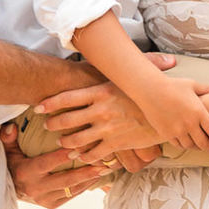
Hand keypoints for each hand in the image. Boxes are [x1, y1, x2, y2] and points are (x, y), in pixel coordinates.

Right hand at [0, 121, 107, 207]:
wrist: (8, 189)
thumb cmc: (11, 164)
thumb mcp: (7, 151)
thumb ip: (8, 138)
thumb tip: (11, 127)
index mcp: (26, 173)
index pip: (47, 163)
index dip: (62, 156)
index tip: (79, 148)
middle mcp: (36, 188)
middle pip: (65, 180)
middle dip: (85, 172)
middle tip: (102, 164)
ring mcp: (44, 199)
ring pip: (71, 189)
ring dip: (89, 180)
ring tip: (105, 170)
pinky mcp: (51, 205)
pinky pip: (71, 196)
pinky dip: (84, 187)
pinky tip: (95, 177)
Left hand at [35, 80, 159, 157]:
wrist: (170, 111)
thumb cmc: (150, 91)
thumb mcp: (131, 76)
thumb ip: (116, 69)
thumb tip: (109, 51)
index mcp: (101, 91)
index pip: (66, 98)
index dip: (49, 103)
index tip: (38, 107)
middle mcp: (100, 110)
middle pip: (66, 120)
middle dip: (53, 124)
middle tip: (48, 126)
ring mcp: (107, 128)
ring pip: (76, 139)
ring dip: (66, 142)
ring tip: (62, 143)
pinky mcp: (116, 144)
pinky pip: (93, 153)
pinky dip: (84, 156)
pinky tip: (80, 157)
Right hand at [134, 77, 208, 152]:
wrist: (149, 89)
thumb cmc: (172, 85)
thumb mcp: (193, 84)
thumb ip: (208, 88)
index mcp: (198, 112)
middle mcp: (189, 124)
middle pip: (203, 143)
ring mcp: (176, 130)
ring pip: (190, 146)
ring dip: (197, 147)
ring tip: (201, 146)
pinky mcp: (166, 133)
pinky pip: (178, 144)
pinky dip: (184, 145)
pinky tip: (187, 142)